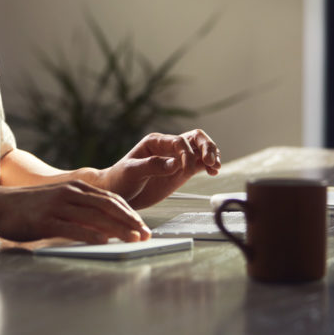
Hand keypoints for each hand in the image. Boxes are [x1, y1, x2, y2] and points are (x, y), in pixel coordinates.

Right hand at [0, 181, 150, 244]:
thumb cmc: (28, 207)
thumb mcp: (58, 203)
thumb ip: (79, 212)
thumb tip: (103, 228)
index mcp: (75, 187)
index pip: (110, 198)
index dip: (129, 212)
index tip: (143, 225)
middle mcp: (69, 193)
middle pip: (108, 205)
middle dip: (130, 220)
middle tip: (146, 234)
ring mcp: (58, 205)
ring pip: (95, 216)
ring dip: (118, 228)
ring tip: (133, 239)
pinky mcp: (46, 220)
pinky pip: (73, 227)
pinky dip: (91, 234)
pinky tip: (104, 241)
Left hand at [100, 130, 220, 209]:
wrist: (118, 195)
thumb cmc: (119, 179)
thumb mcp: (131, 172)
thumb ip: (153, 166)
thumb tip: (175, 163)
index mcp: (155, 142)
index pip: (179, 141)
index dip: (186, 153)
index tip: (185, 169)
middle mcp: (168, 147)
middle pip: (195, 139)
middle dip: (206, 147)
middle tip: (211, 161)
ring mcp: (175, 160)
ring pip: (200, 151)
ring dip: (211, 155)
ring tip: (215, 167)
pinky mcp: (180, 173)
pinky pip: (198, 165)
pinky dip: (208, 166)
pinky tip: (213, 172)